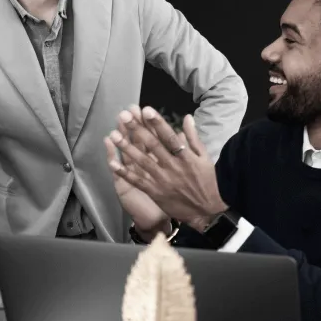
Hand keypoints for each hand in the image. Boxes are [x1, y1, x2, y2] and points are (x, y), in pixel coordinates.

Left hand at [107, 107, 227, 231]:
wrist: (208, 210)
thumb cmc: (207, 181)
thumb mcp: (204, 157)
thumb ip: (193, 137)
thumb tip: (186, 117)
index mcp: (185, 156)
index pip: (169, 136)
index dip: (157, 123)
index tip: (146, 110)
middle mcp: (173, 167)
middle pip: (152, 145)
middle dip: (137, 130)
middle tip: (124, 116)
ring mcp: (163, 180)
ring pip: (142, 162)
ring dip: (127, 148)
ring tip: (113, 135)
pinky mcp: (155, 192)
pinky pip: (138, 181)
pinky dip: (125, 173)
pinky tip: (112, 163)